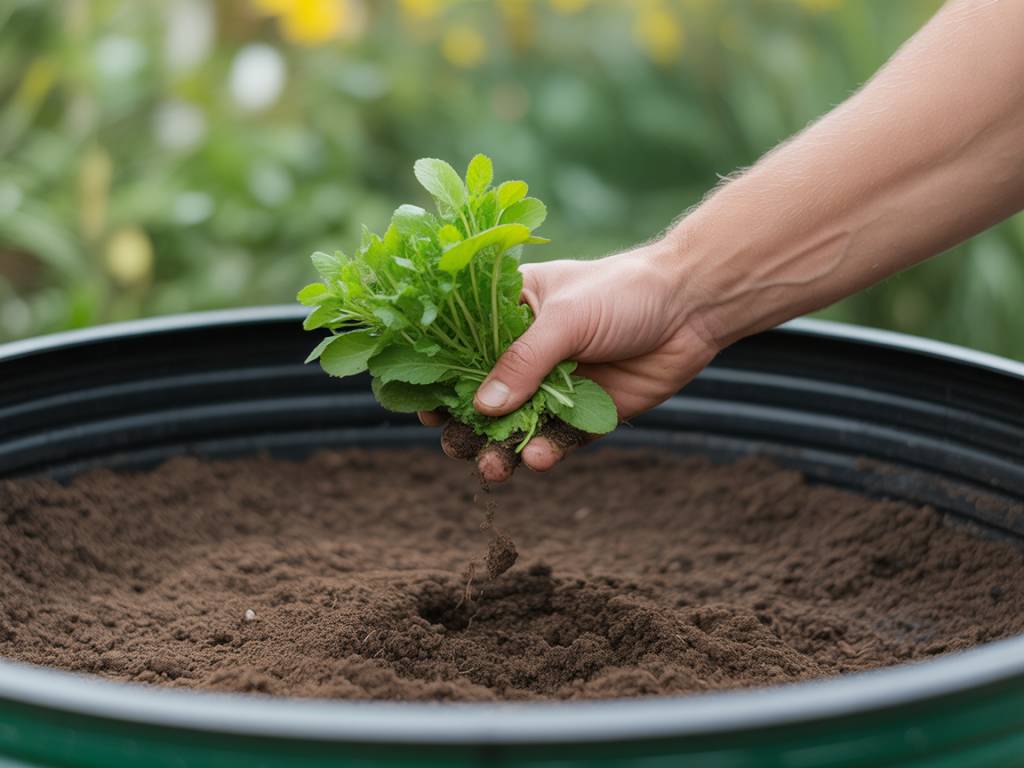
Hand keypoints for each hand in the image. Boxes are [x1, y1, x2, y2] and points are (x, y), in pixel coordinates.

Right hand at [419, 240, 719, 481]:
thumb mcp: (564, 319)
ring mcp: (555, 387)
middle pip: (482, 397)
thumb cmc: (622, 293)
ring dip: (500, 450)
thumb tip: (481, 408)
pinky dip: (544, 452)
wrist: (692, 308)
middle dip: (466, 425)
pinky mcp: (586, 415)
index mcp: (509, 313)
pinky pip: (557, 440)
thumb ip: (522, 363)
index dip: (439, 379)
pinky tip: (539, 457)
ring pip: (515, 427)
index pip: (460, 349)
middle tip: (457, 445)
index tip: (425, 406)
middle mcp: (526, 353)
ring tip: (492, 468)